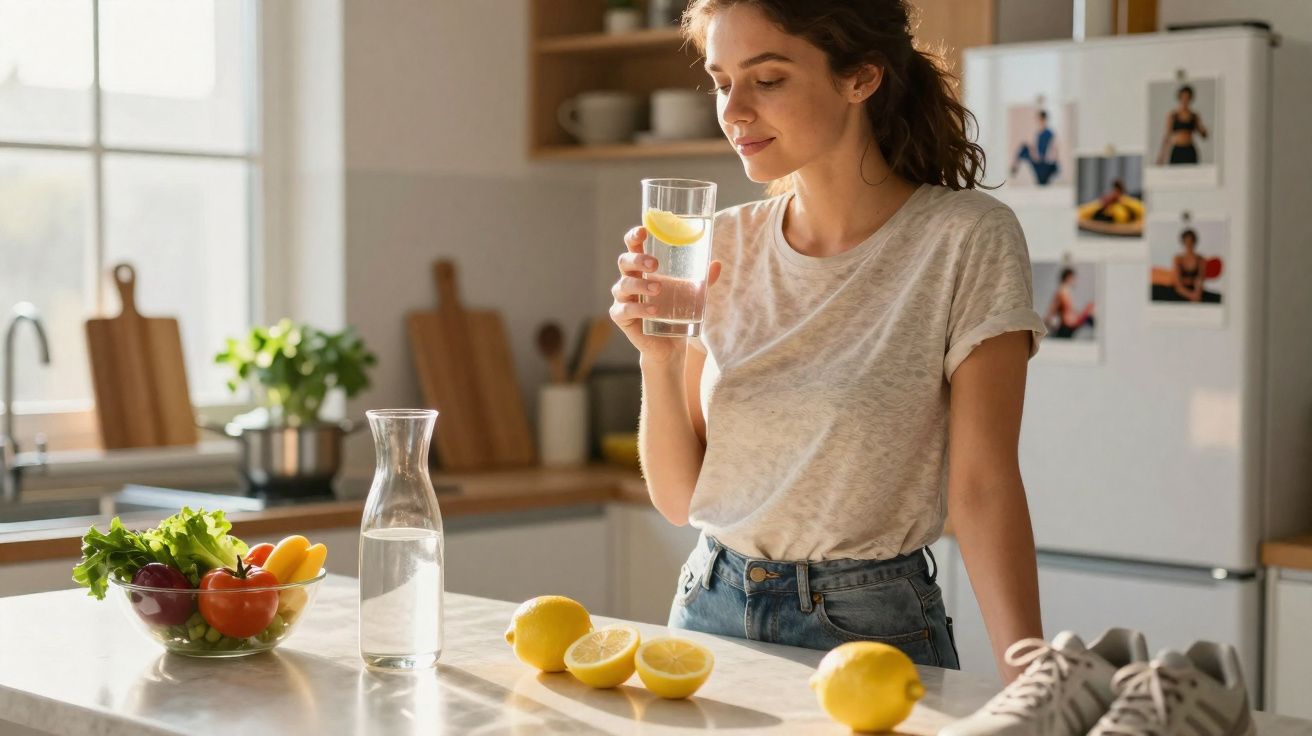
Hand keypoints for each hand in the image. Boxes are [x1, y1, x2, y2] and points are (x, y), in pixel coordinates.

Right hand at [610, 225, 720, 364]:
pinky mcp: (621, 317)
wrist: (670, 345)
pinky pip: (625, 310)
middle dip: (637, 259)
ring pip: (623, 285)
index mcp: (642, 269)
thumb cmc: (676, 312)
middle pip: (624, 261)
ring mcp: (623, 299)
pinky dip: (639, 309)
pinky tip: (654, 310)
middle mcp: (629, 280)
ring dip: (640, 285)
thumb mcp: (692, 294)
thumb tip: (717, 264)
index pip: (633, 246)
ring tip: (658, 289)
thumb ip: (702, 280)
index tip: (644, 230)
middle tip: (654, 264)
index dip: (634, 236)